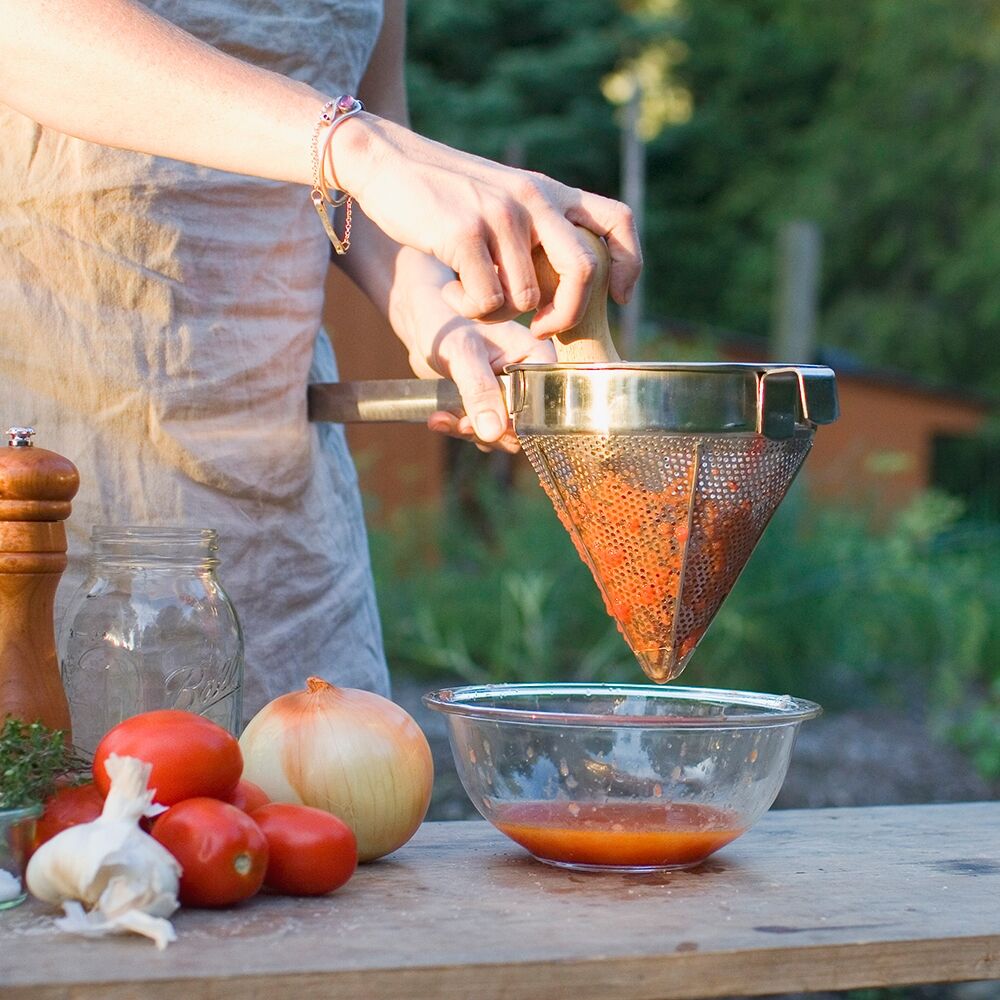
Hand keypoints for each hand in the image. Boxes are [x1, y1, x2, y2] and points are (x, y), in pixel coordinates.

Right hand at [332, 114, 641, 338]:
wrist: (385, 161)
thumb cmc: (443, 191)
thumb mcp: (503, 194)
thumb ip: (537, 224)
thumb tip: (568, 274)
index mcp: (548, 191)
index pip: (617, 221)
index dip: (628, 264)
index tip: (619, 298)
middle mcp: (533, 199)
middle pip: (584, 269)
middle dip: (569, 313)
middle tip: (542, 329)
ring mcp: (501, 215)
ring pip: (526, 297)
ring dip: (499, 312)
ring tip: (471, 293)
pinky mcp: (466, 234)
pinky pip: (487, 300)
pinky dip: (470, 309)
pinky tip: (452, 290)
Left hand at [388, 251, 555, 451]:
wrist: (424, 322)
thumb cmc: (446, 322)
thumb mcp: (463, 353)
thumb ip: (479, 390)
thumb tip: (494, 433)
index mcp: (537, 357)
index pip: (543, 404)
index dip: (518, 422)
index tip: (488, 428)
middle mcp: (530, 378)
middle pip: (525, 425)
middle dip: (491, 432)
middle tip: (460, 424)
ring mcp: (510, 395)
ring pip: (502, 433)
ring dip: (472, 432)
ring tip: (441, 419)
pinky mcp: (490, 406)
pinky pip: (484, 431)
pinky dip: (460, 429)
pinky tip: (438, 419)